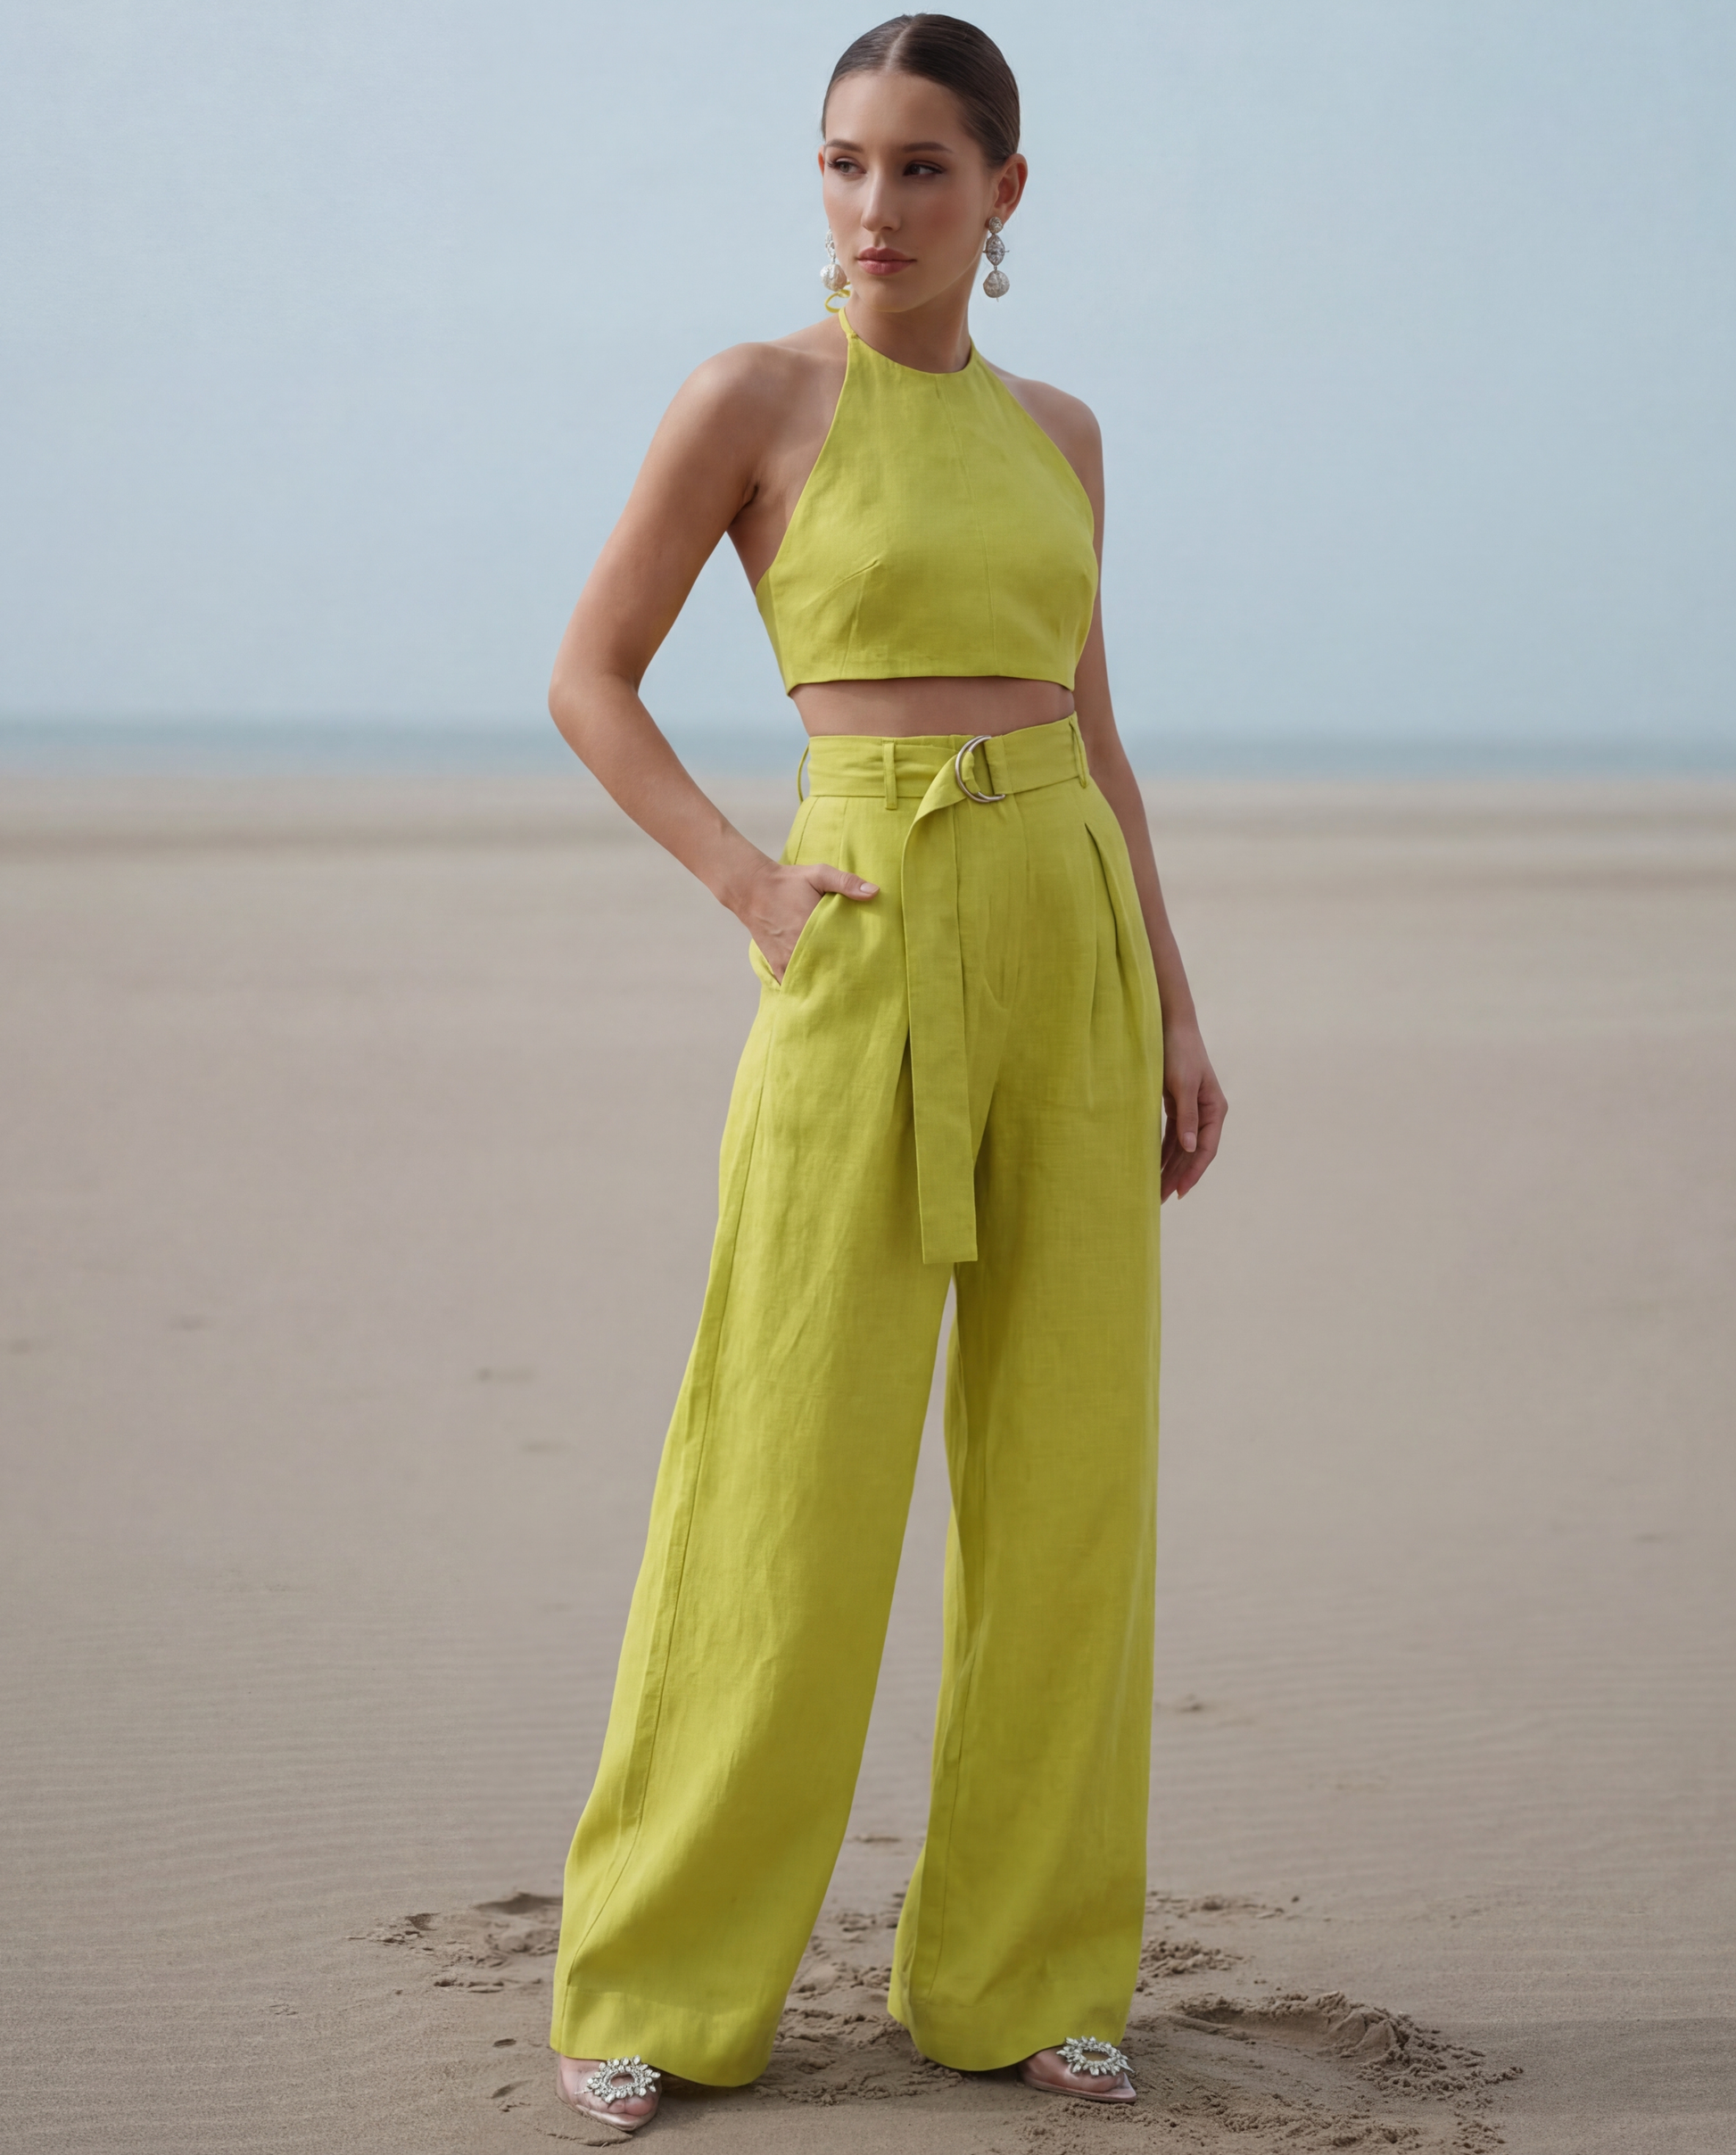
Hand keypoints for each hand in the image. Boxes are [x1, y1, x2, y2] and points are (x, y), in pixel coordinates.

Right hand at [739, 858, 877, 981]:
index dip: (857, 961)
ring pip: (811, 981)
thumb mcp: (819, 874)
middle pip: (829, 971)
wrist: (752, 889)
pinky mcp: (776, 964)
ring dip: (825, 984)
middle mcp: (800, 949)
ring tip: (842, 989)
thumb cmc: (788, 882)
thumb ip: (846, 882)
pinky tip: (817, 991)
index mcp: (814, 928)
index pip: (842, 953)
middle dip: (844, 976)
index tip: (870, 965)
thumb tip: (875, 892)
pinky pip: (792, 983)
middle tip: (861, 981)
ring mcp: (787, 959)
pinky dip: (804, 987)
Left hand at [1160, 1014, 1226, 1200]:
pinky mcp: (1178, 1106)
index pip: (1206, 1150)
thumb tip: (1191, 1148)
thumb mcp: (1183, 1085)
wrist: (1170, 1026)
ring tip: (1154, 1190)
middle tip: (1159, 1199)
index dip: (1193, 1173)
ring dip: (1169, 1168)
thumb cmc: (1179, 1052)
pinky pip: (1172, 1136)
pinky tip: (1153, 1166)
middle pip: (1193, 1153)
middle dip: (1177, 1176)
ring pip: (1181, 1148)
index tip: (1179, 1192)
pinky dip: (1163, 1152)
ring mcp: (1192, 1110)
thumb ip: (1187, 1116)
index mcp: (1215, 1110)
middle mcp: (1207, 1113)